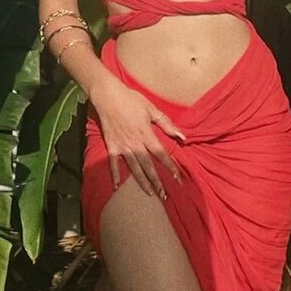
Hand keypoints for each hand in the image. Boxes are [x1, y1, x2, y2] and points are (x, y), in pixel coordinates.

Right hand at [90, 77, 184, 198]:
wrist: (108, 95)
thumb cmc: (131, 99)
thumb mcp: (151, 109)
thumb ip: (167, 124)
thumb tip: (182, 136)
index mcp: (146, 134)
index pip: (161, 154)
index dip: (169, 166)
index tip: (177, 177)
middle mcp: (135, 143)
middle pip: (148, 165)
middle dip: (157, 181)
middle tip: (164, 195)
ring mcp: (122, 146)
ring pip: (134, 167)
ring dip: (142, 181)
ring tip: (149, 193)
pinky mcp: (111, 146)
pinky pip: (113, 163)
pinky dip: (114, 174)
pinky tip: (116, 186)